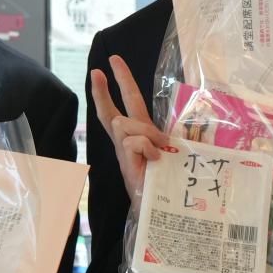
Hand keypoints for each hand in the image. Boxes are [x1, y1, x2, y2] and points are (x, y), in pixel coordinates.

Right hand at [89, 55, 168, 199]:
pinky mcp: (125, 163)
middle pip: (112, 111)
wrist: (161, 211)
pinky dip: (148, 147)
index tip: (113, 62)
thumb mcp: (173, 153)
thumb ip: (171, 136)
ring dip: (147, 132)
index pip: (127, 104)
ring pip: (126, 123)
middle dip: (106, 88)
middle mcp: (127, 143)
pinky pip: (134, 141)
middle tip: (99, 68)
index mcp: (138, 137)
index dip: (121, 82)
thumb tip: (168, 124)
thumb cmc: (167, 184)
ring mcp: (124, 153)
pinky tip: (155, 160)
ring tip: (159, 151)